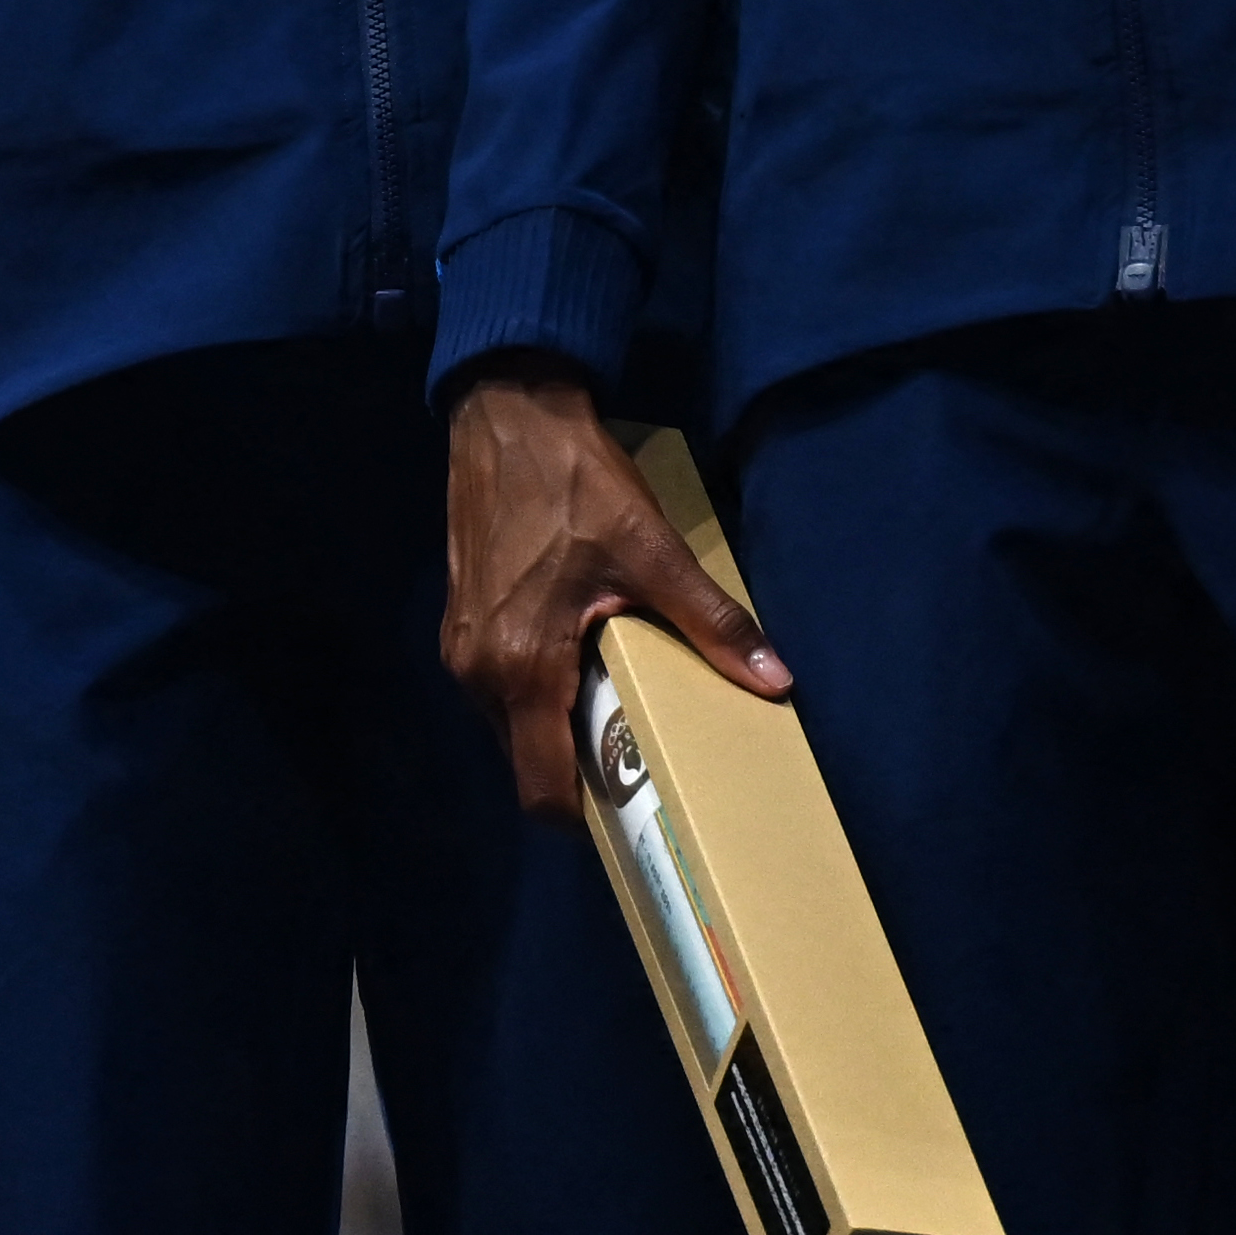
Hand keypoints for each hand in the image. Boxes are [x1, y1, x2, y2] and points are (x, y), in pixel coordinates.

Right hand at [437, 361, 780, 817]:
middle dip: (577, 770)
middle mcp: (479, 672)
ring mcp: (462, 648)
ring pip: (510, 725)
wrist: (505, 417)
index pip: (540, 785)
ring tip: (615, 703)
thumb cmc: (575, 485)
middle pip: (526, 761)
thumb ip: (712, 622)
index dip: (582, 817)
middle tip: (639, 754)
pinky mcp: (459, 624)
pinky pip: (497, 689)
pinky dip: (535, 693)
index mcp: (524, 668)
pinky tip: (577, 660)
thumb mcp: (652, 551)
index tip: (631, 814)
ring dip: (555, 727)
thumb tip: (775, 679)